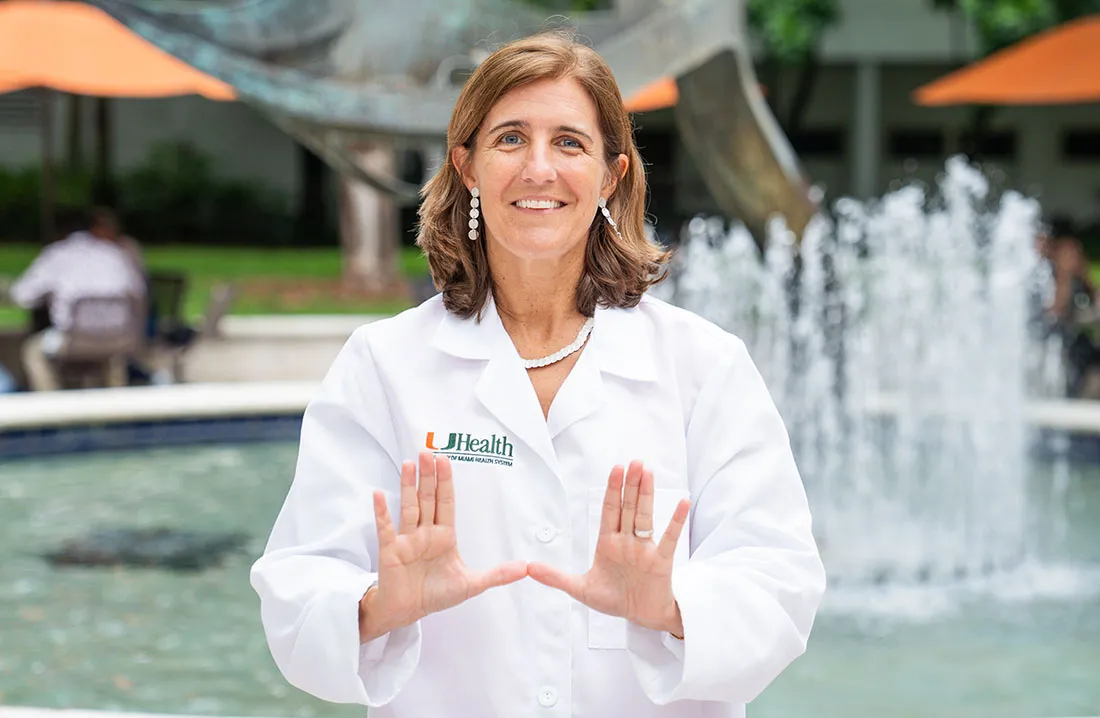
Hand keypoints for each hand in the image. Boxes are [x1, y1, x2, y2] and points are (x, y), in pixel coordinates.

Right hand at [359, 451, 527, 641]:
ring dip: (408, 486)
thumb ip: (497, 574)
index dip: (445, 482)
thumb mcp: (471, 585)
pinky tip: (379, 495)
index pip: (446, 502)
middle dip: (429, 476)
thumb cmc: (435, 594)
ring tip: (408, 464)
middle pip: (427, 498)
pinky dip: (382, 512)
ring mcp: (406, 539)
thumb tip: (526, 567)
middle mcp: (424, 532)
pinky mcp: (390, 550)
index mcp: (443, 535)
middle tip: (428, 452)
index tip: (445, 460)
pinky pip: (386, 528)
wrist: (407, 612)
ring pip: (408, 507)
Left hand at [528, 461, 690, 635]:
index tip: (615, 469)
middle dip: (630, 485)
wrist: (641, 617)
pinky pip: (669, 538)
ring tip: (648, 473)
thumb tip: (529, 567)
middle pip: (628, 507)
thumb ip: (556, 577)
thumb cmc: (614, 599)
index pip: (610, 511)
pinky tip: (681, 503)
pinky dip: (675, 521)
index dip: (612, 490)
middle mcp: (628, 541)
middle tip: (634, 462)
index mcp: (609, 543)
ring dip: (646, 495)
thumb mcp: (580, 589)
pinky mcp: (661, 561)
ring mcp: (645, 549)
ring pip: (645, 516)